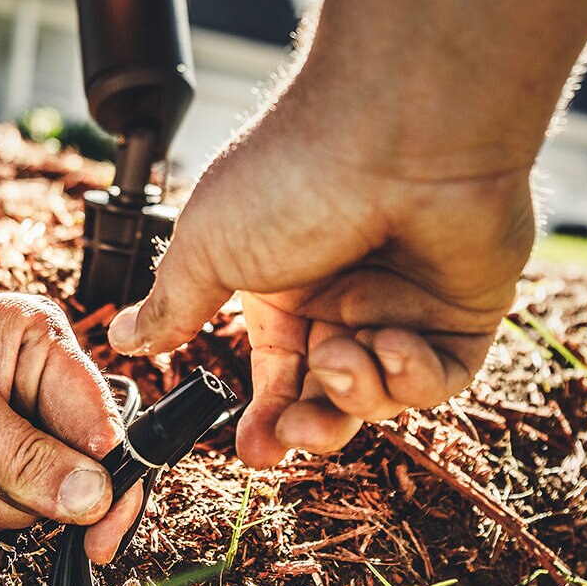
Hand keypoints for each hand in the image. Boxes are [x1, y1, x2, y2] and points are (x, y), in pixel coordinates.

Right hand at [108, 90, 534, 467]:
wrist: (395, 134)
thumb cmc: (291, 176)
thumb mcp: (206, 249)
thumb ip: (170, 306)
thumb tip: (123, 334)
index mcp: (281, 282)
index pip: (275, 370)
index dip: (265, 416)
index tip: (255, 451)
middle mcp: (342, 293)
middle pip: (329, 394)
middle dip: (311, 423)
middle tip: (295, 436)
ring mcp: (404, 301)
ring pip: (382, 393)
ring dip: (357, 392)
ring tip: (345, 357)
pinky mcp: (462, 309)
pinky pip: (438, 375)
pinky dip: (414, 375)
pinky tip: (394, 341)